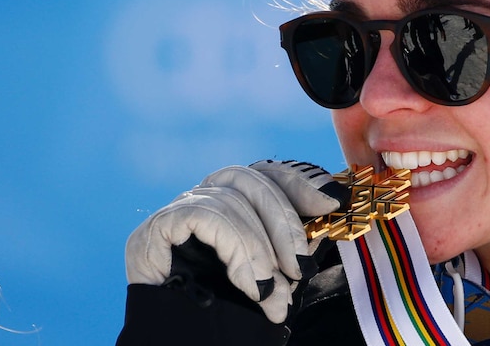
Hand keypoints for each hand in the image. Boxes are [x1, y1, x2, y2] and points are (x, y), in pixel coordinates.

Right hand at [125, 160, 348, 323]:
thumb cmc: (238, 315)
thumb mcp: (280, 271)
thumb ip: (298, 239)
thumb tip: (335, 201)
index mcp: (233, 204)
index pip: (266, 173)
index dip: (301, 181)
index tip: (333, 202)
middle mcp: (202, 200)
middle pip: (249, 178)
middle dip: (284, 220)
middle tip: (301, 266)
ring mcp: (175, 212)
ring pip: (229, 197)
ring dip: (260, 248)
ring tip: (272, 291)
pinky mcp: (154, 230)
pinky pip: (203, 214)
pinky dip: (236, 246)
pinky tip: (250, 284)